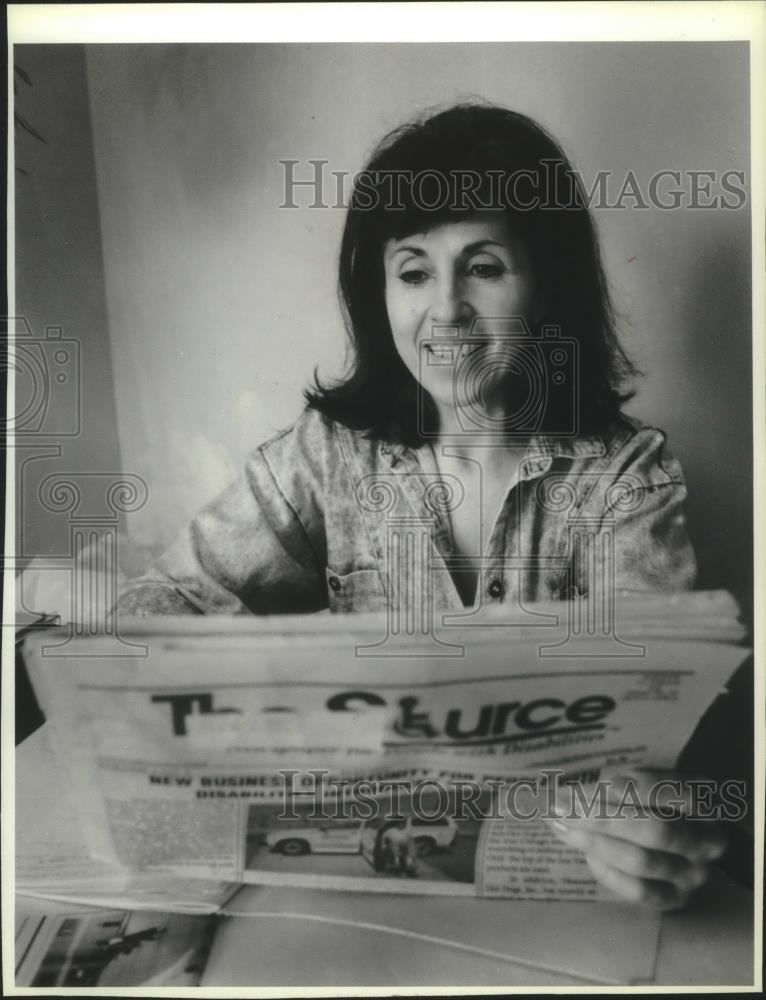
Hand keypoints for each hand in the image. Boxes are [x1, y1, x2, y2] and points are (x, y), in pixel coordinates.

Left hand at [545, 768, 726, 909]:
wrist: (679, 834)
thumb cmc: (652, 798)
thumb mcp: (644, 779)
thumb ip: (617, 782)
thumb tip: (571, 791)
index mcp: (704, 798)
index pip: (663, 791)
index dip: (624, 787)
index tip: (581, 784)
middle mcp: (708, 840)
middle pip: (653, 829)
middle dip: (601, 818)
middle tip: (559, 806)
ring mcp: (694, 874)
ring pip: (641, 861)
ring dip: (594, 842)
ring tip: (561, 826)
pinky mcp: (677, 899)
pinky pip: (638, 891)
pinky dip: (608, 871)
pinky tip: (587, 854)